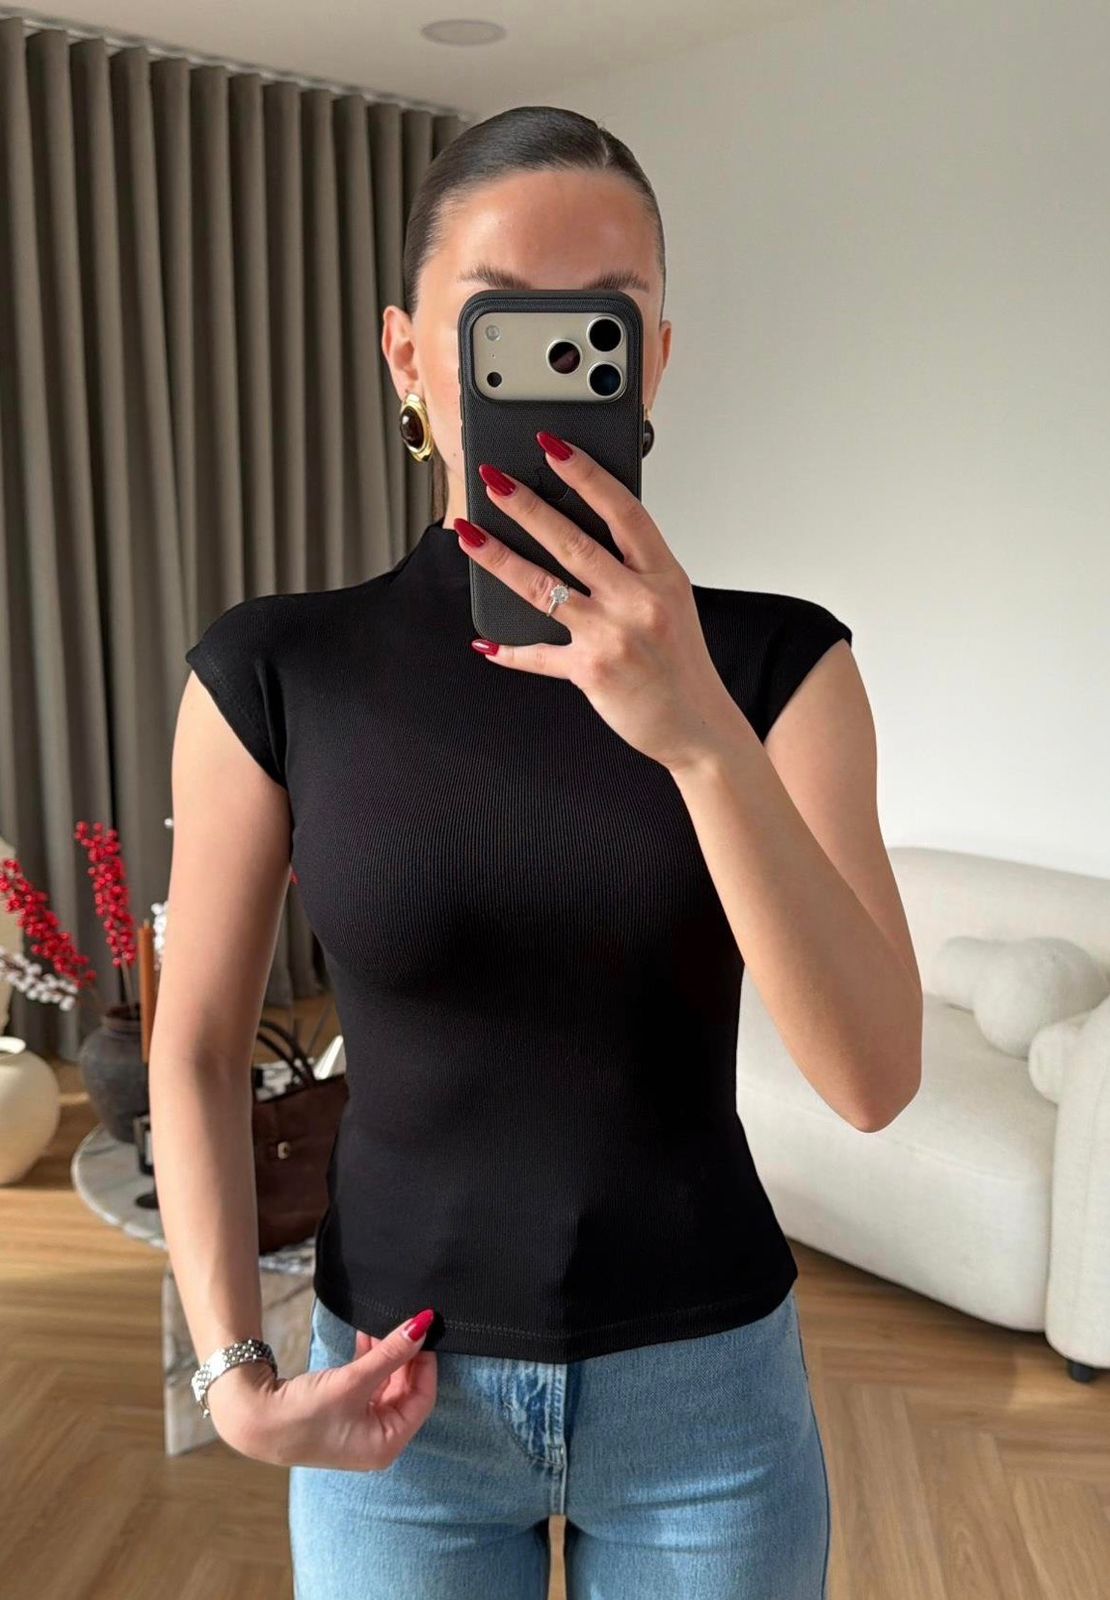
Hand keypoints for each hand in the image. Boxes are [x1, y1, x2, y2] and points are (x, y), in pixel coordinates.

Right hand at [207, 1310, 437, 1469]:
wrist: (253, 1420)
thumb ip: (392, 1353)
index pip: (423, 1399)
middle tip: (404, 1324)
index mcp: (387, 1445)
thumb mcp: (354, 1380)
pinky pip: (368, 1387)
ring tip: (380, 1326)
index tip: (425, 1331)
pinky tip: (366, 1338)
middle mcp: (377, 1443)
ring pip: (387, 1386)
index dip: (426, 1363)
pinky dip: (369, 1364)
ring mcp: (359, 1431)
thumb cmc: (304, 1412)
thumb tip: (423, 1326)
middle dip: (404, 1357)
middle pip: (406, 1392)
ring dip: (386, 1357)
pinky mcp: (343, 1417)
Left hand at [455, 435, 745, 773]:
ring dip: (499, 558)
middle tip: (493, 480)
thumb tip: (580, 532)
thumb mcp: (671, 602)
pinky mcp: (590, 672)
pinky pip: (539, 654)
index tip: (553, 446)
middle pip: (573, 542)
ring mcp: (613, 637)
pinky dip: (509, 650)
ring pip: (543, 587)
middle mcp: (639, 601)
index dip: (586, 474)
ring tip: (469, 534)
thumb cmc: (680, 662)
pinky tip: (484, 641)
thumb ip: (633, 568)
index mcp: (663, 575)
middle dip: (526, 506)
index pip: (623, 511)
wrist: (697, 726)